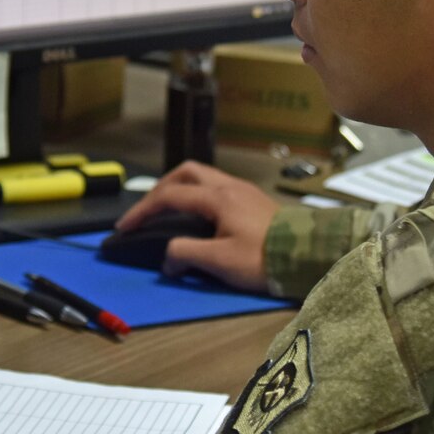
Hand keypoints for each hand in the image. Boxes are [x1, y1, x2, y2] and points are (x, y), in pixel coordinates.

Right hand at [114, 160, 278, 291]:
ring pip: (204, 176)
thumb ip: (185, 254)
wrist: (309, 255)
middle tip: (149, 209)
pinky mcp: (254, 199)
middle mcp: (229, 186)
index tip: (125, 227)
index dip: (142, 210)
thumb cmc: (264, 258)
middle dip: (161, 187)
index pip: (169, 196)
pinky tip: (200, 216)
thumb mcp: (219, 261)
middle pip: (186, 172)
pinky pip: (218, 187)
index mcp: (216, 197)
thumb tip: (168, 259)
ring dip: (182, 188)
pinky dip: (199, 195)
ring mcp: (244, 190)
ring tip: (172, 210)